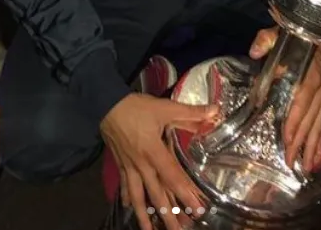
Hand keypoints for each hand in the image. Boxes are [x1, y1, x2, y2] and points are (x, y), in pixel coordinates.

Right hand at [100, 93, 216, 229]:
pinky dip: (126, 197)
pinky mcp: (120, 164)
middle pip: (156, 195)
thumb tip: (214, 110)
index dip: (186, 194)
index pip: (173, 177)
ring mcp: (129, 167)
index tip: (198, 210)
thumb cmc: (136, 107)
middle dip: (168, 215)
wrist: (106, 104)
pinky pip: (124, 185)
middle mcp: (142, 165)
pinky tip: (128, 208)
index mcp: (154, 152)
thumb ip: (190, 112)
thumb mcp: (165, 107)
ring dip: (144, 216)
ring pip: (138, 196)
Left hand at [250, 26, 320, 172]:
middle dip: (301, 143)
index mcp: (307, 77)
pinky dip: (319, 136)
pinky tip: (315, 149)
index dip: (294, 124)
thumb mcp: (276, 34)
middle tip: (292, 164)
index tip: (287, 142)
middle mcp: (320, 89)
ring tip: (306, 166)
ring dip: (312, 146)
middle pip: (310, 121)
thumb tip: (254, 52)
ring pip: (319, 124)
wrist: (318, 31)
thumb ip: (265, 41)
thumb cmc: (294, 36)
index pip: (300, 105)